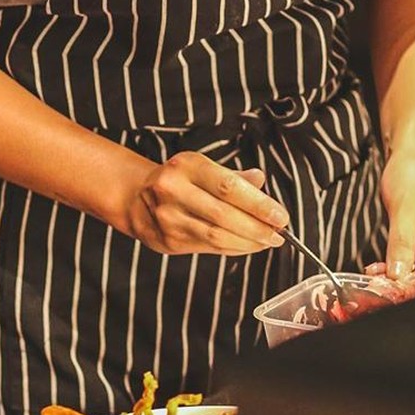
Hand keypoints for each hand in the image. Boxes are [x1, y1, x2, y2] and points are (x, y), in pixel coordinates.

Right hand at [128, 154, 287, 254]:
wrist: (135, 197)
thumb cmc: (177, 180)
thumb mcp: (202, 167)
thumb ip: (232, 176)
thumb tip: (260, 180)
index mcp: (187, 165)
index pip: (228, 186)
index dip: (258, 204)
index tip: (280, 215)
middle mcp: (174, 190)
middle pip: (224, 214)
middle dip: (257, 227)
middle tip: (280, 233)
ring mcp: (169, 218)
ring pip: (217, 235)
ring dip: (249, 242)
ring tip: (268, 241)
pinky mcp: (170, 240)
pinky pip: (210, 248)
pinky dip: (234, 248)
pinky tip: (248, 246)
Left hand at [379, 148, 414, 280]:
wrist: (410, 151)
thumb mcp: (406, 206)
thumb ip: (402, 243)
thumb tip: (398, 275)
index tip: (401, 289)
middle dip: (412, 281)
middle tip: (385, 287)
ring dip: (403, 276)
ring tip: (379, 277)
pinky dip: (401, 266)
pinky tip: (382, 268)